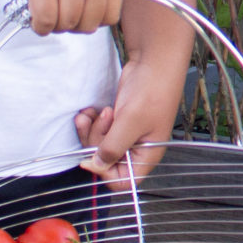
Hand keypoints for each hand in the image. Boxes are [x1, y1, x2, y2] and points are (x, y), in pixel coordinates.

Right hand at [0, 0, 122, 34]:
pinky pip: (45, 22)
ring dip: (52, 24)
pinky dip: (38, 25)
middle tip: (55, 10)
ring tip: (43, 7)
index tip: (76, 13)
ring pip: (66, 25)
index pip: (111, 16)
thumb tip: (91, 21)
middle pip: (89, 25)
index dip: (90, 20)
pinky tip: (32, 13)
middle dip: (70, 25)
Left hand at [74, 53, 188, 183]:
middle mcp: (136, 147)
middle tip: (103, 120)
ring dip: (91, 130)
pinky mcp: (117, 121)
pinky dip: (90, 122)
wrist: (153, 62)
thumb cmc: (152, 91)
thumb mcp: (130, 122)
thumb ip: (111, 148)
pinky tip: (91, 111)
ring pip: (98, 145)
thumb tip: (95, 166)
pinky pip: (97, 130)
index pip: (123, 180)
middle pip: (106, 161)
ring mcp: (126, 133)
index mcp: (147, 154)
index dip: (104, 172)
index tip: (89, 158)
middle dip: (96, 142)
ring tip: (97, 112)